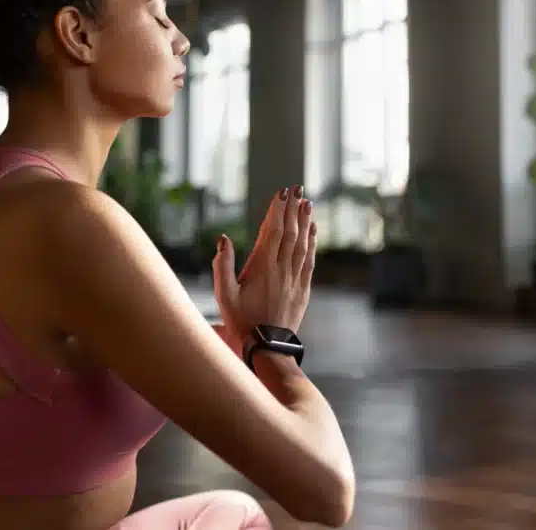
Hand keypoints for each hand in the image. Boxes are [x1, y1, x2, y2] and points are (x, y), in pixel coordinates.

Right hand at [212, 185, 316, 340]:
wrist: (267, 346)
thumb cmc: (241, 321)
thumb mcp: (224, 295)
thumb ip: (223, 265)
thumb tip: (223, 238)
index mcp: (262, 267)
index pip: (272, 231)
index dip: (277, 210)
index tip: (281, 193)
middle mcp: (282, 269)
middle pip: (290, 232)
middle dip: (293, 209)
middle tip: (297, 188)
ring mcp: (295, 278)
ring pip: (303, 243)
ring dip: (305, 221)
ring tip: (307, 203)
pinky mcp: (303, 288)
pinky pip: (310, 259)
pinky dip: (312, 242)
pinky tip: (313, 230)